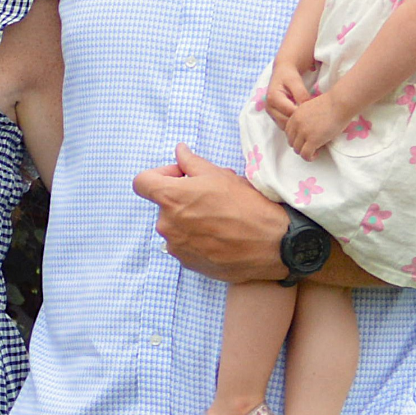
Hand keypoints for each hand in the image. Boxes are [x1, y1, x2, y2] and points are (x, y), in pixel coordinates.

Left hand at [131, 144, 287, 283]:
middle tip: (209, 197)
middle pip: (162, 205)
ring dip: (188, 220)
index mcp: (170, 198)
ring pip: (174, 226)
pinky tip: (220, 236)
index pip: (141, 182)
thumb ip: (191, 163)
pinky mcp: (188, 263)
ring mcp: (176, 246)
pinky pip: (184, 246)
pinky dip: (196, 239)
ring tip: (218, 218)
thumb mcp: (220, 175)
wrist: (274, 244)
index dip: (158, 175)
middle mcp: (167, 224)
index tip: (179, 177)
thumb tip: (179, 151)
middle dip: (180, 198)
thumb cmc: (248, 206)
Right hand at [263, 54, 314, 128]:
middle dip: (299, 123)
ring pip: (285, 126)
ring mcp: (271, 113)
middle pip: (286, 122)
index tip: (315, 115)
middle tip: (314, 121)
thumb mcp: (295, 81)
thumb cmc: (289, 75)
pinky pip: (284, 125)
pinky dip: (293, 125)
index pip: (289, 112)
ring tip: (309, 122)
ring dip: (296, 126)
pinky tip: (303, 121)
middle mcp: (269, 107)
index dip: (302, 115)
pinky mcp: (274, 116)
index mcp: (273, 98)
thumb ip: (301, 94)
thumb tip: (307, 108)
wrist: (282, 72)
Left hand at [280, 91, 346, 159]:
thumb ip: (305, 118)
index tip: (305, 140)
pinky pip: (305, 154)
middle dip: (300, 146)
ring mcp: (303, 132)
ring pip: (297, 149)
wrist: (340, 103)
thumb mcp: (311, 109)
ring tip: (315, 150)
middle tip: (311, 146)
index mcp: (295, 115)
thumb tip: (308, 129)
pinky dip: (309, 157)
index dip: (297, 138)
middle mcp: (296, 124)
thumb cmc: (332, 104)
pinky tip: (316, 154)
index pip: (289, 132)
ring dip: (305, 152)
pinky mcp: (313, 140)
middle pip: (291, 141)